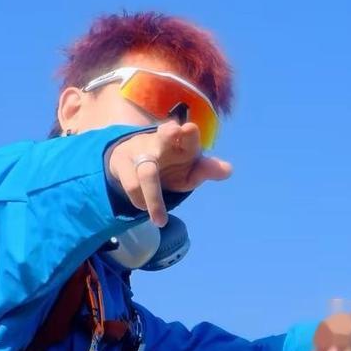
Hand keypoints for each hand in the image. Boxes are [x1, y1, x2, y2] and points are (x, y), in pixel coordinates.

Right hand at [106, 118, 232, 227]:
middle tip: (176, 131)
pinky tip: (147, 210)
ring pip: (146, 173)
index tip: (189, 130)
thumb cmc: (172, 165)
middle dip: (168, 134)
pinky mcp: (122, 164)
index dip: (188, 134)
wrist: (134, 162)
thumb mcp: (190, 170)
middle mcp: (160, 142)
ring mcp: (139, 151)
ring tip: (160, 221)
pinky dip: (141, 201)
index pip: (188, 135)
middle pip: (163, 137)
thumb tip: (228, 170)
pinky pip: (132, 185)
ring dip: (154, 199)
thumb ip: (206, 169)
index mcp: (181, 141)